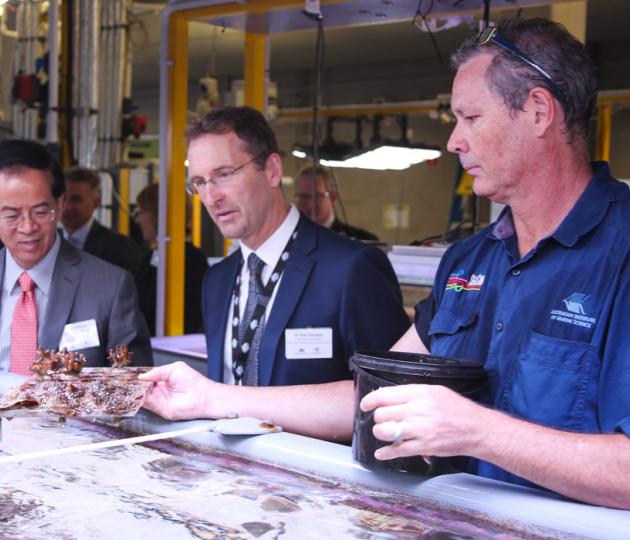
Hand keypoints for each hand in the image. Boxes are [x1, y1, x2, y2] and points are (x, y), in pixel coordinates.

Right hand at [139, 361, 213, 420]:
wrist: (203, 397)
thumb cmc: (194, 382)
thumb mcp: (175, 368)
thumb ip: (157, 371)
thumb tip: (142, 375)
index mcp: (163, 379)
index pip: (147, 378)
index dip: (140, 377)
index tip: (132, 375)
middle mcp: (160, 390)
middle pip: (142, 387)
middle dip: (136, 384)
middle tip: (132, 381)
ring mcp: (159, 399)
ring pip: (141, 396)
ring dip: (137, 392)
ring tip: (138, 385)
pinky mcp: (160, 409)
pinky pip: (147, 404)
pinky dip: (142, 399)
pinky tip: (142, 393)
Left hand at [360, 384, 486, 460]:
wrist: (476, 428)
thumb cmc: (457, 408)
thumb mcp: (435, 391)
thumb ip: (412, 393)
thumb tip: (389, 397)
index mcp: (419, 393)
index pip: (385, 395)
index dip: (370, 400)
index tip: (365, 404)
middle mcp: (417, 410)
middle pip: (382, 414)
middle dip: (378, 418)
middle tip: (383, 420)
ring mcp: (419, 429)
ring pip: (385, 431)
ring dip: (381, 433)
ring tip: (385, 432)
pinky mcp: (423, 446)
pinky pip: (397, 450)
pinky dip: (385, 453)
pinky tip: (381, 453)